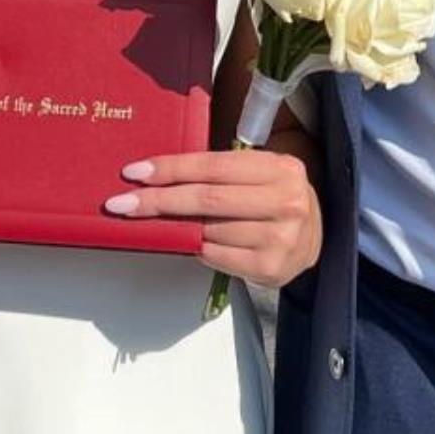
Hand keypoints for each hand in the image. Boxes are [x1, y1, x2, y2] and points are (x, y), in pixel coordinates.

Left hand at [104, 148, 320, 287]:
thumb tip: (158, 175)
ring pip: (209, 230)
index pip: (214, 166)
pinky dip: (198, 248)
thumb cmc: (272, 199)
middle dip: (158, 201)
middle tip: (120, 203)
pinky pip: (216, 256)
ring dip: (178, 227)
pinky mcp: (271, 268)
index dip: (172, 168)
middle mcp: (285, 200)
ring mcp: (282, 237)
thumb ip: (220, 172)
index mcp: (279, 168)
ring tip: (161, 223)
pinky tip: (195, 242)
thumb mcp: (258, 174)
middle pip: (207, 200)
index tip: (134, 172)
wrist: (314, 238)